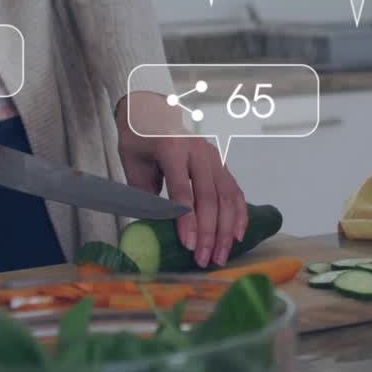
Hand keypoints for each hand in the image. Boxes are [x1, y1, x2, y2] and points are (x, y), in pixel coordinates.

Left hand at [117, 92, 247, 268]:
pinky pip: (235, 190)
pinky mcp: (221, 163)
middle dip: (210, 232)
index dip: (187, 220)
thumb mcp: (133, 164)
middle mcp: (197, 150)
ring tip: (221, 255)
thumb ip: (144, 194)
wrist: (151, 112)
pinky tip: (237, 236)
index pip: (183, 190)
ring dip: (226, 229)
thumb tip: (156, 230)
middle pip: (209, 196)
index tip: (189, 246)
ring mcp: (213, 155)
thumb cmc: (139, 140)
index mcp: (171, 148)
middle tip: (206, 259)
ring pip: (227, 196)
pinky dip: (239, 214)